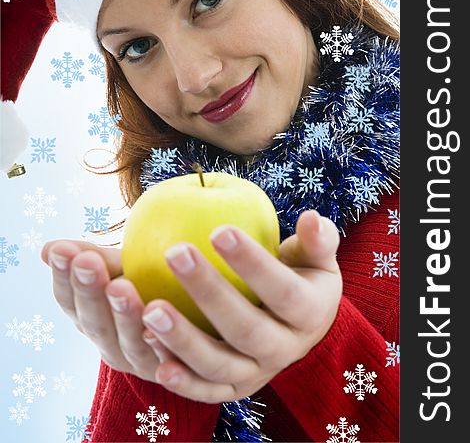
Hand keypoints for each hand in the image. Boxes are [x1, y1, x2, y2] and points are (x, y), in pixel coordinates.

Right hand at [41, 239, 174, 381]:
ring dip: (123, 315)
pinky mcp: (178, 372)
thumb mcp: (127, 269)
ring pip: (130, 342)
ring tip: (121, 286)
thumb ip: (97, 259)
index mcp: (92, 320)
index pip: (69, 300)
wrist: (200, 322)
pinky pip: (170, 360)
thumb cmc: (156, 284)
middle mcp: (112, 346)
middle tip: (88, 261)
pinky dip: (161, 346)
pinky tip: (158, 328)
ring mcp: (142, 363)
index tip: (61, 250)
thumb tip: (47, 248)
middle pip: (95, 322)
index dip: (63, 277)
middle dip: (90, 291)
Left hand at [141, 210, 341, 402]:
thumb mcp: (317, 258)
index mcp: (310, 314)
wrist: (301, 328)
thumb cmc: (302, 278)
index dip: (252, 263)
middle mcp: (284, 350)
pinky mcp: (233, 390)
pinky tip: (149, 345)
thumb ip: (317, 239)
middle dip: (208, 291)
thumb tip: (311, 218)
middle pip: (245, 328)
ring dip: (182, 339)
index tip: (218, 230)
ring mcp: (257, 374)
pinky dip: (178, 377)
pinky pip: (203, 389)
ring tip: (150, 308)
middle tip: (174, 253)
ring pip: (218, 364)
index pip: (282, 290)